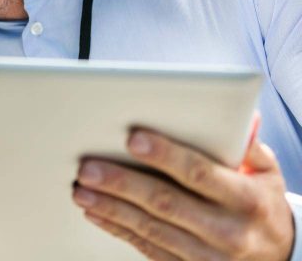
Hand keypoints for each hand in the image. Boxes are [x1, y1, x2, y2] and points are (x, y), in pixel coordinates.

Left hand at [72, 125, 294, 259]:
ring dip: (111, 207)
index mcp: (246, 199)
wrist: (279, 256)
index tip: (133, 138)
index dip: (165, 155)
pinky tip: (95, 212)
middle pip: (165, 202)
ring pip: (150, 228)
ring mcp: (207, 256)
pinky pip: (147, 248)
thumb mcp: (266, 173)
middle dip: (122, 183)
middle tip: (88, 167)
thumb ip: (246, 145)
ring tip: (81, 189)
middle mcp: (227, 231)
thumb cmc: (262, 204)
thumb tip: (236, 115)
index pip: (199, 173)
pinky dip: (117, 228)